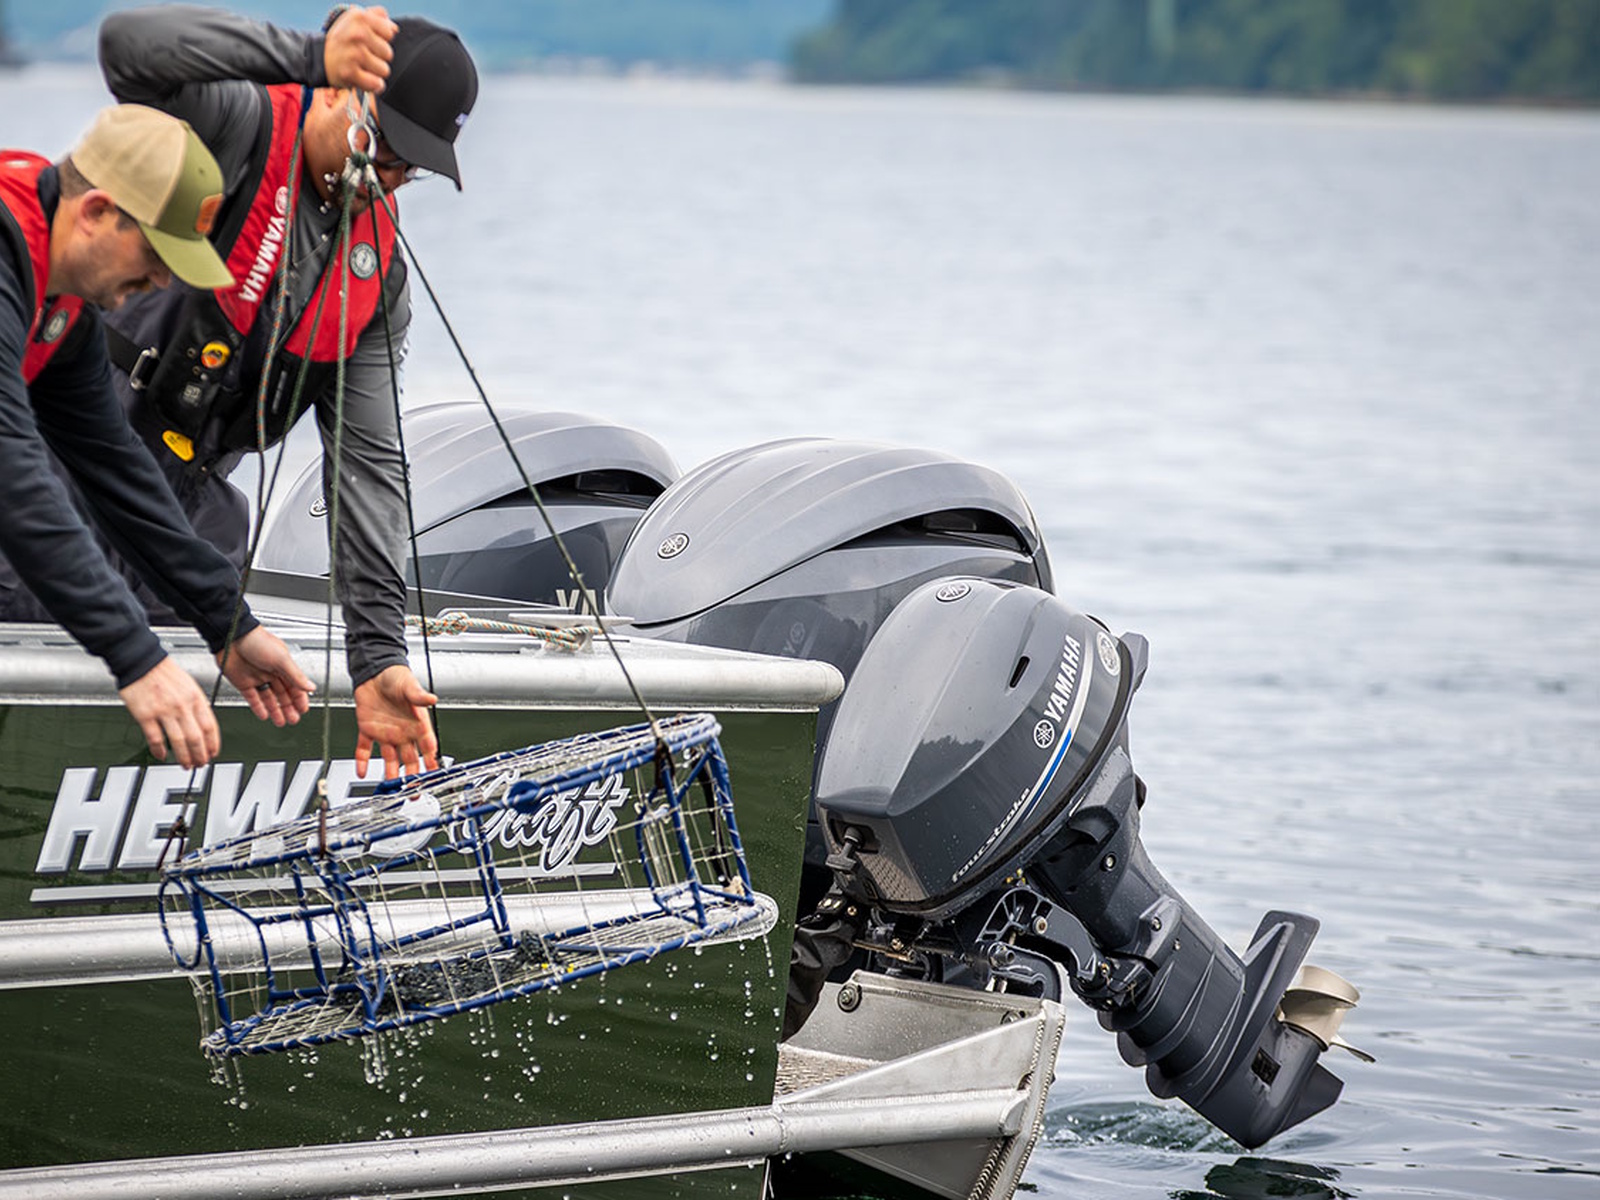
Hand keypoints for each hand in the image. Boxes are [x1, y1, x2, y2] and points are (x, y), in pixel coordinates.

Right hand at [119, 656, 220, 769]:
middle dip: (200, 755)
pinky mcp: (145, 715)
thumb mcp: (189, 685)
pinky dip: (159, 750)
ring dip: (184, 756)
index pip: (210, 726)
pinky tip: (162, 756)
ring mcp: (164, 711)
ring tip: (185, 764)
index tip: (213, 753)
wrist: (141, 661)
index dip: (213, 744)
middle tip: (200, 763)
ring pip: (179, 741)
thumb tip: (203, 725)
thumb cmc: (164, 672)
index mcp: (195, 698)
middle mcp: (182, 705)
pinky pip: (155, 738)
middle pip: (196, 738)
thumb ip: (196, 705)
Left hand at [217, 627, 315, 727]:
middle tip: (294, 719)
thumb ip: (296, 675)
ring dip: (276, 710)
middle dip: (289, 707)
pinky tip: (264, 715)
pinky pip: (253, 698)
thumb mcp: (281, 659)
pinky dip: (259, 708)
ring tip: (282, 722)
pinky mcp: (243, 683)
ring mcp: (257, 678)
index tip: (303, 709)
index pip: (295, 686)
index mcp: (283, 665)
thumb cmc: (257, 640)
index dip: (300, 698)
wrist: (231, 636)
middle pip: (283, 694)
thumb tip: (310, 686)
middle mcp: (271, 672)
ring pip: (269, 699)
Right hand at [324, 5, 396, 92]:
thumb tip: (394, 27)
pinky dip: (372, 85)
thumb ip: (376, 16)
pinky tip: (363, 79)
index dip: (381, 39)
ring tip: (360, 66)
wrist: (319, 57)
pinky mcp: (350, 73)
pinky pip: (376, 84)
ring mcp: (353, 54)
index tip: (368, 41)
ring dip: (374, 72)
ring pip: (384, 70)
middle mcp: (357, 34)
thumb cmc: (342, 40)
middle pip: (388, 53)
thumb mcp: (355, 19)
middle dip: (378, 57)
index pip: (389, 33)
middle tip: (362, 55)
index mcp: (360, 17)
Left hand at [353, 664, 438, 779]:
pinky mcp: (368, 730)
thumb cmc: (396, 677)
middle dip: (413, 776)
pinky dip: (362, 760)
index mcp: (416, 722)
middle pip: (410, 758)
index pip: (426, 745)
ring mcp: (385, 733)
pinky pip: (365, 748)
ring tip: (390, 788)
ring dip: (390, 773)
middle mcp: (402, 731)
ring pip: (390, 758)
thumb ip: (419, 696)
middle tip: (414, 791)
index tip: (433, 773)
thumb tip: (432, 699)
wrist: (374, 672)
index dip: (430, 760)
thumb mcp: (409, 686)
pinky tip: (361, 771)